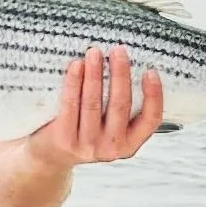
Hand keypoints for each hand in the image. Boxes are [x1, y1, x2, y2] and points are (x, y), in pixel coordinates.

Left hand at [26, 45, 162, 170]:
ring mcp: (87, 145)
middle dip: (120, 74)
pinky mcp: (64, 139)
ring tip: (94, 52)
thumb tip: (127, 65)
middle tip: (118, 50)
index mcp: (130, 144)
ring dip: (95, 74)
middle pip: (120, 105)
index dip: (154, 96)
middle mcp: (111, 147)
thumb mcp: (110, 128)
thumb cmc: (84, 132)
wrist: (51, 156)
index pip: (151, 120)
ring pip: (93, 103)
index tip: (150, 71)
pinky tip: (76, 65)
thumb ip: (120, 108)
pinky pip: (70, 104)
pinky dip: (74, 82)